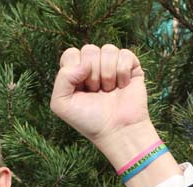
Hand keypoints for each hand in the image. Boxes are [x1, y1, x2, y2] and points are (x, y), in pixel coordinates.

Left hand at [50, 44, 155, 160]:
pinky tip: (123, 86)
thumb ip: (62, 78)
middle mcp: (94, 66)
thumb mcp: (61, 104)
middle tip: (96, 92)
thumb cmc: (89, 120)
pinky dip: (122, 72)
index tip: (81, 89)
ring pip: (108, 49)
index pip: (71, 54)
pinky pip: (125, 54)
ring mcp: (113, 65)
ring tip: (109, 90)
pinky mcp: (131, 66)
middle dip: (92, 74)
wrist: (117, 131)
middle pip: (89, 50)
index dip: (75, 70)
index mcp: (75, 72)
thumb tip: (84, 62)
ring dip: (108, 74)